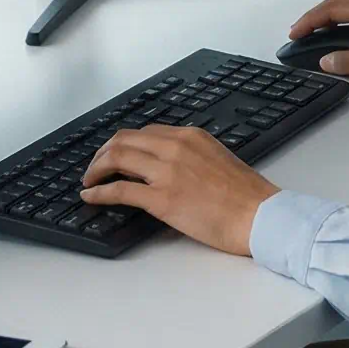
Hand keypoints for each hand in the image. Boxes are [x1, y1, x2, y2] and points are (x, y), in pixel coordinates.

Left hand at [80, 126, 276, 256]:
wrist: (259, 215)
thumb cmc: (246, 195)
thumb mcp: (217, 160)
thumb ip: (190, 158)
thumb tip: (169, 172)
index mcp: (190, 136)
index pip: (145, 132)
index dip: (124, 143)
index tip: (115, 154)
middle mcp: (175, 147)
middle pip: (124, 140)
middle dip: (103, 152)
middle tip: (95, 167)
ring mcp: (167, 171)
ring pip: (117, 158)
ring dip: (96, 169)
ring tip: (89, 180)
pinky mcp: (162, 198)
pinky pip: (120, 190)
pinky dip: (99, 192)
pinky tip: (90, 197)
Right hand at [285, 0, 348, 83]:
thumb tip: (326, 60)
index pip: (334, 9)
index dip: (310, 20)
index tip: (295, 33)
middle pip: (340, 1)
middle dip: (316, 14)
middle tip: (300, 31)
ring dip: (330, 14)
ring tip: (315, 31)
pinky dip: (345, 17)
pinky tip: (342, 32)